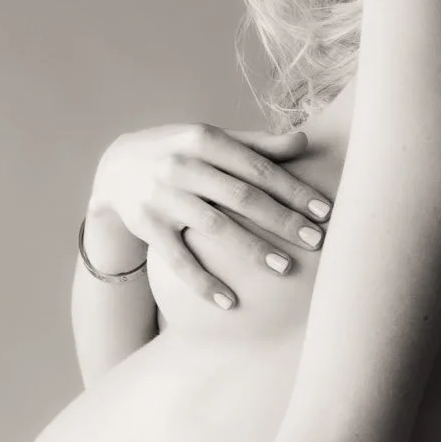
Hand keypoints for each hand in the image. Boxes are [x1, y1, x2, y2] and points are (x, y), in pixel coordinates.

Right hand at [87, 122, 333, 311]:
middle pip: (241, 197)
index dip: (293, 190)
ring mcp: (162, 197)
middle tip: (317, 241)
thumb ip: (256, 145)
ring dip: (252, 250)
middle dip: (282, 221)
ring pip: (215, 228)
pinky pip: (179, 261)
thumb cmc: (179, 153)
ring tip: (285, 268)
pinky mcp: (146, 226)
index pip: (258, 168)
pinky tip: (230, 302)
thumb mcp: (210, 140)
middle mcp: (182, 166)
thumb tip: (305, 141)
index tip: (324, 210)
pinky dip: (203, 283)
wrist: (116, 167)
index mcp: (204, 139)